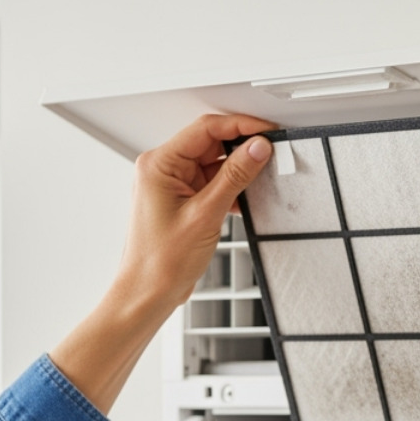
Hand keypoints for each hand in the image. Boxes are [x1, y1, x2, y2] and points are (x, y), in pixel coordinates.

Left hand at [48, 114, 275, 414]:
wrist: (147, 294)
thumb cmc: (160, 262)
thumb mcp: (206, 214)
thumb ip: (234, 176)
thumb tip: (257, 149)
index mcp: (159, 164)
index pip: (206, 129)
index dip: (241, 126)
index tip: (267, 132)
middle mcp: (162, 170)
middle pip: (211, 143)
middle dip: (242, 148)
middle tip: (271, 154)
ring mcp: (171, 185)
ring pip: (213, 164)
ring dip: (238, 171)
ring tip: (262, 179)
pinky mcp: (181, 201)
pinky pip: (211, 184)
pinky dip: (230, 189)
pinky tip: (246, 198)